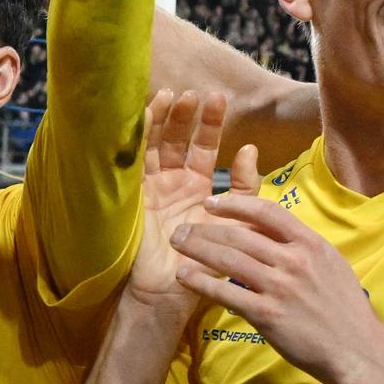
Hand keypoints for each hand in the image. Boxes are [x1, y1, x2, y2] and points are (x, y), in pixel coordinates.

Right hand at [130, 89, 256, 314]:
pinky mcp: (133, 196)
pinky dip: (138, 139)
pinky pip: (135, 163)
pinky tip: (144, 117)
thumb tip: (250, 149)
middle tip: (194, 93)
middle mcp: (173, 181)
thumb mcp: (235, 220)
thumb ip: (244, 187)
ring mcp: (151, 188)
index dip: (210, 122)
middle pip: (177, 139)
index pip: (204, 146)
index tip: (219, 98)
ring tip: (172, 96)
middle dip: (185, 115)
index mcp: (198, 185)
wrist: (175, 290)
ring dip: (161, 121)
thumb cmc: (208, 261)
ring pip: (155, 146)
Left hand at [171, 193, 383, 383]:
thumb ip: (300, 248)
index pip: (266, 212)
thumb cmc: (344, 309)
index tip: (211, 203)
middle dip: (205, 229)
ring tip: (177, 245)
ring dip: (197, 250)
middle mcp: (294, 260)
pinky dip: (201, 282)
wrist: (357, 349)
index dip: (234, 204)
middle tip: (182, 228)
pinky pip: (226, 293)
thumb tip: (267, 235)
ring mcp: (280, 287)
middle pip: (239, 235)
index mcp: (311, 244)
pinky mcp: (267, 314)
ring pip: (228, 260)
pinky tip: (184, 276)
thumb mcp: (330, 265)